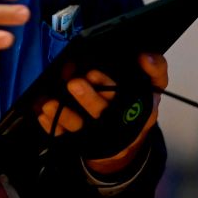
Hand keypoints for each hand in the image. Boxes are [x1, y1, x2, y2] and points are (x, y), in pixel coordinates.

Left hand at [34, 52, 166, 175]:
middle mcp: (117, 121)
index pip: (123, 96)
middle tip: (73, 83)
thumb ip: (155, 69)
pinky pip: (65, 135)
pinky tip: (42, 113)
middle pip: (102, 111)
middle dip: (87, 98)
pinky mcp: (82, 141)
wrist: (129, 138)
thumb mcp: (153, 84)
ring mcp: (98, 133)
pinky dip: (53, 125)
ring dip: (65, 114)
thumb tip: (146, 56)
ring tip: (49, 103)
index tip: (93, 72)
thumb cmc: (137, 101)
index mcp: (137, 105)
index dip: (108, 84)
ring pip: (81, 126)